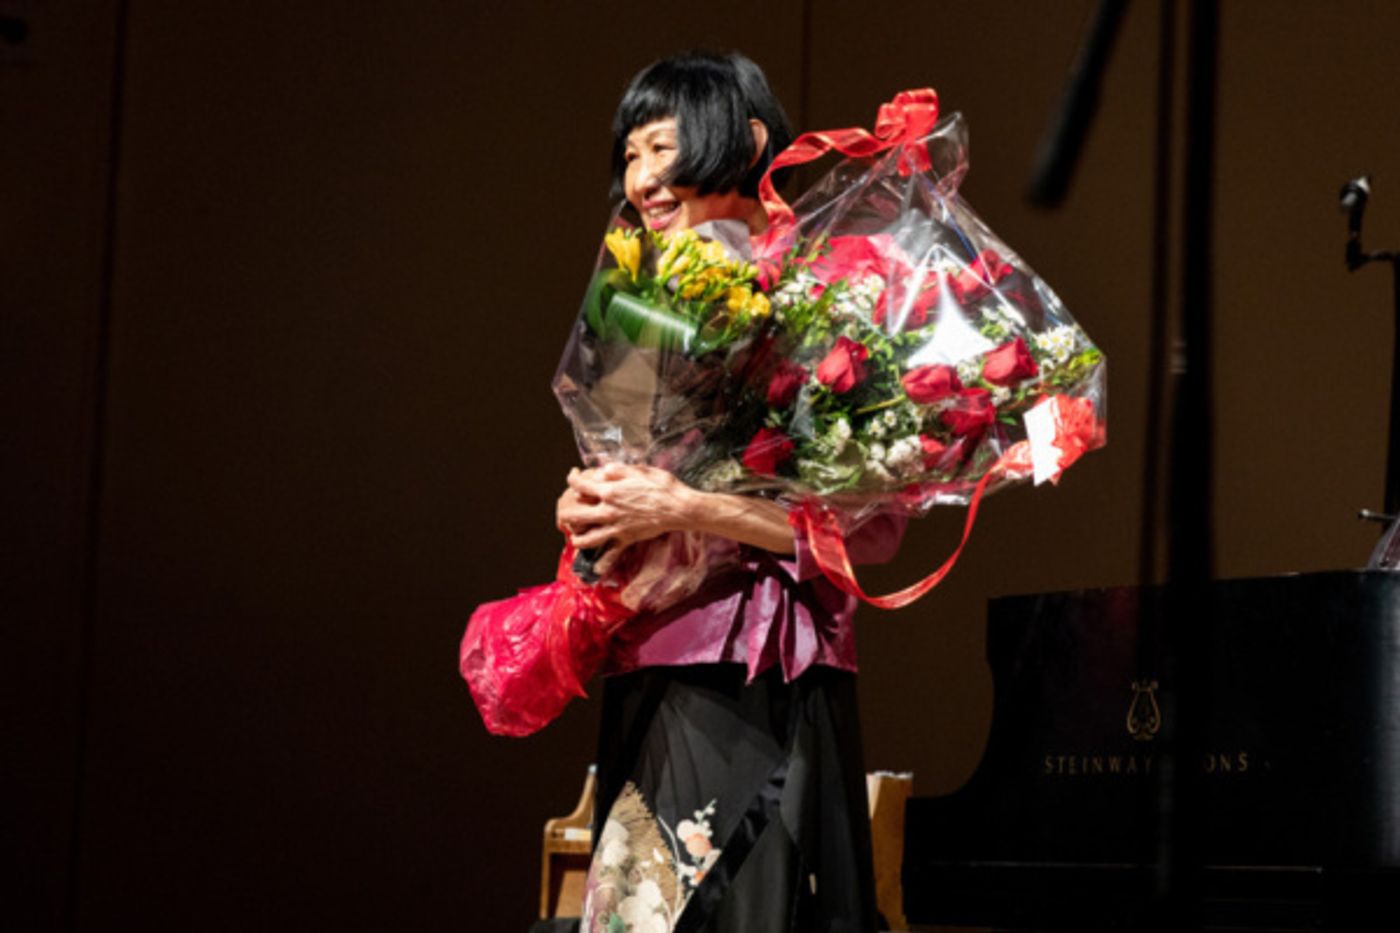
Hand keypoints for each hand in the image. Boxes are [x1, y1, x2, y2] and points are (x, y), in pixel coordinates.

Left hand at [557, 463, 694, 559]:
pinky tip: (593, 553)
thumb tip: (599, 472)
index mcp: (609, 491)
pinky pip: (607, 551)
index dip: (571, 477)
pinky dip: (598, 555)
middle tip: (565, 508)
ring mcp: (616, 527)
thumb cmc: (661, 486)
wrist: (678, 508)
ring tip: (574, 534)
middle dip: (565, 511)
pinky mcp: (626, 538)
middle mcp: (608, 511)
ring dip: (576, 537)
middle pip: (575, 515)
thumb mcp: (637, 470)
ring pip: (587, 538)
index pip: (579, 485)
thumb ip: (615, 470)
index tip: (573, 474)